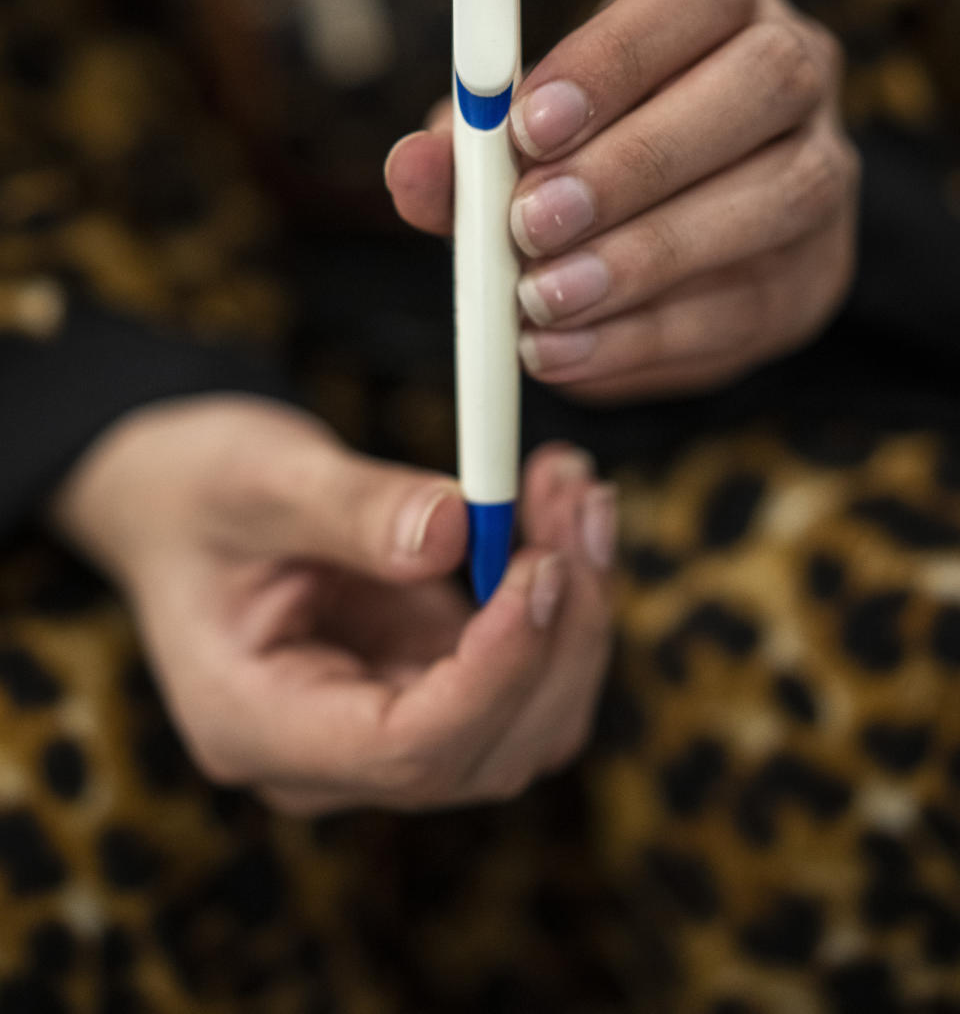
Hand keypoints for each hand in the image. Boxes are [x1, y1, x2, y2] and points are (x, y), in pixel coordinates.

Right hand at [49, 395, 614, 814]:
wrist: (177, 498)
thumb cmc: (196, 488)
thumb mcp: (257, 477)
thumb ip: (353, 508)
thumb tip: (458, 530)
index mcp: (256, 724)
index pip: (406, 750)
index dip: (494, 674)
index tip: (543, 570)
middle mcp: (326, 754)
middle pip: (487, 748)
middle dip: (559, 632)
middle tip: (576, 506)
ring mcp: (381, 726)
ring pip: (526, 721)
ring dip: (577, 612)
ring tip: (574, 493)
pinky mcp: (423, 684)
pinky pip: (522, 672)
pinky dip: (561, 599)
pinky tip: (561, 515)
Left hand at [386, 0, 858, 400]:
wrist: (661, 238)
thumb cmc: (575, 157)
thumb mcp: (511, 143)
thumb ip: (465, 151)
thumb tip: (411, 165)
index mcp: (720, 0)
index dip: (617, 55)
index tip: (526, 124)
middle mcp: (797, 67)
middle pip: (761, 84)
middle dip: (637, 160)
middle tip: (530, 224)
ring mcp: (824, 169)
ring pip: (778, 196)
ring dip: (648, 257)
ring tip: (541, 302)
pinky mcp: (819, 270)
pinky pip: (752, 304)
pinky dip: (647, 336)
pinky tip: (566, 350)